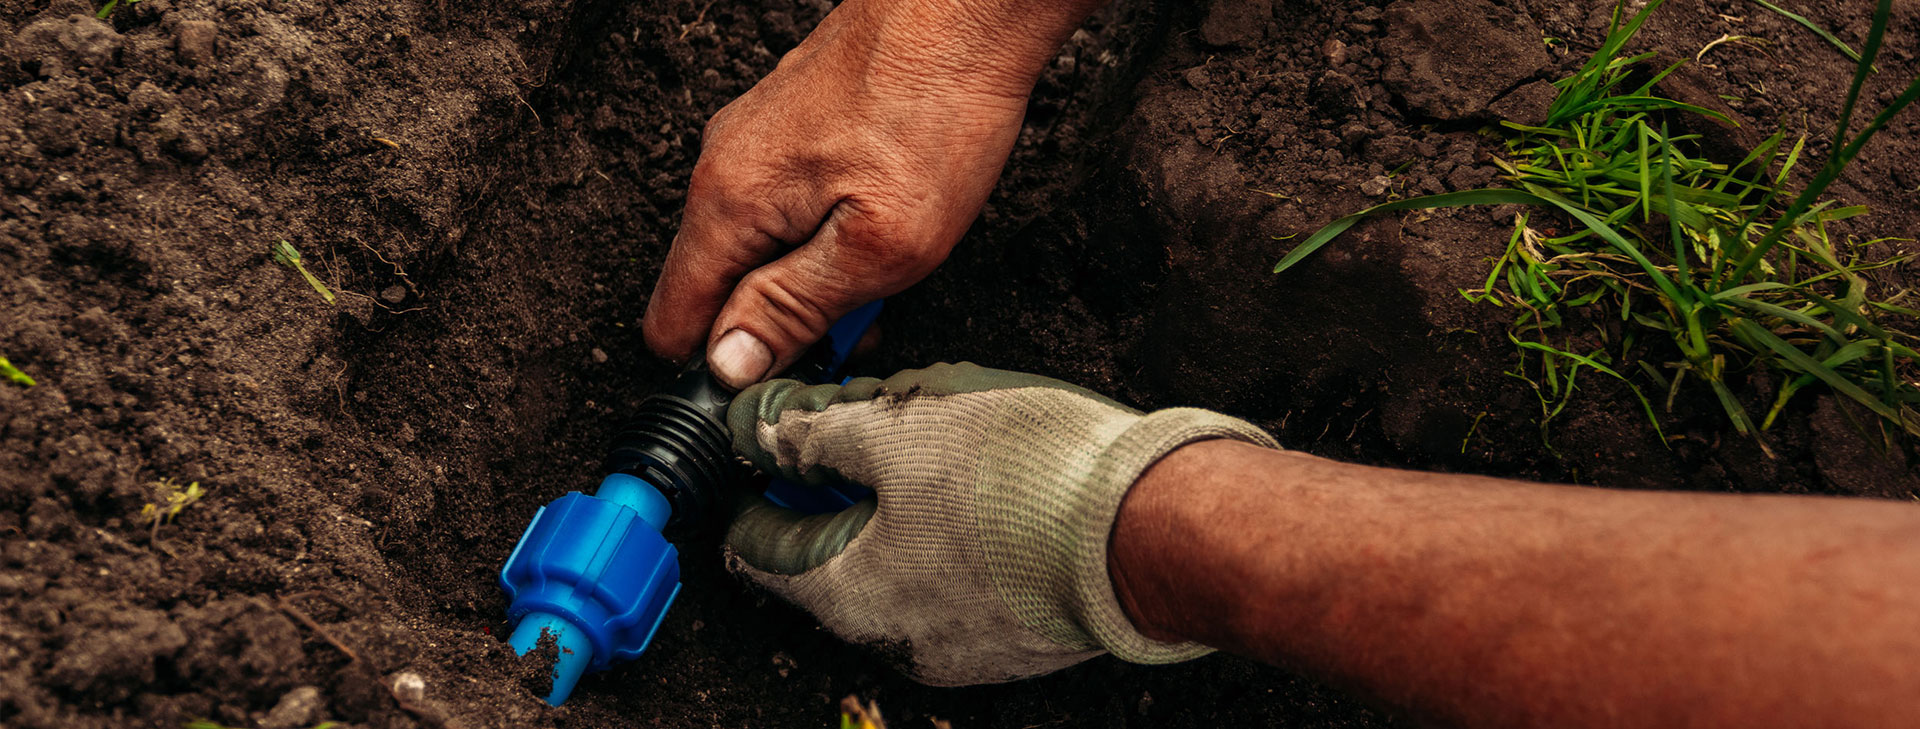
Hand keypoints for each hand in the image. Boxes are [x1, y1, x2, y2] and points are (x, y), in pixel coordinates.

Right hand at [643, 0, 1103, 388]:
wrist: (969, 8)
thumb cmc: (934, 111)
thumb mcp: (877, 245)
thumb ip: (794, 308)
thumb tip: (730, 365)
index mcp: (728, 204)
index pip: (673, 321)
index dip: (722, 368)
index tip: (782, 380)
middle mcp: (723, 167)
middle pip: (719, 288)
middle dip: (782, 323)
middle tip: (861, 324)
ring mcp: (755, 141)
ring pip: (758, 247)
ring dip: (813, 277)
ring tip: (884, 269)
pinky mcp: (792, 124)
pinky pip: (786, 205)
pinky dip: (827, 232)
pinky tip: (884, 220)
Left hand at [720, 363, 1278, 684]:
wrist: (1152, 530)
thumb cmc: (1026, 481)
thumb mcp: (898, 427)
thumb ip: (814, 429)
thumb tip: (758, 426)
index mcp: (847, 595)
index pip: (758, 550)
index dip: (751, 488)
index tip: (757, 448)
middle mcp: (896, 639)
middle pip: (832, 556)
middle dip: (835, 487)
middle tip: (851, 423)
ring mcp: (963, 644)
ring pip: (901, 563)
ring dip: (898, 505)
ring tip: (933, 438)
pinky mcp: (1020, 631)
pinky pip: (961, 575)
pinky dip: (953, 530)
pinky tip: (986, 479)